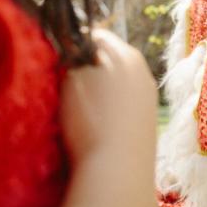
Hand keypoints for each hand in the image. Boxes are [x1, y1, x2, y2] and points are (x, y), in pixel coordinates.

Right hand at [59, 29, 157, 164]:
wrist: (117, 171)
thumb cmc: (90, 119)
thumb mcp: (71, 77)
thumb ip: (72, 56)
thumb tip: (71, 49)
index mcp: (127, 54)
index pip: (95, 35)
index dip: (72, 44)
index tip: (57, 60)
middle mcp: (143, 71)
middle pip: (108, 59)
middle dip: (86, 68)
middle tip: (64, 85)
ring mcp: (149, 98)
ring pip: (115, 84)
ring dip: (97, 91)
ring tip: (77, 112)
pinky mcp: (148, 122)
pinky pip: (122, 106)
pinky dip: (108, 112)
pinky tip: (94, 128)